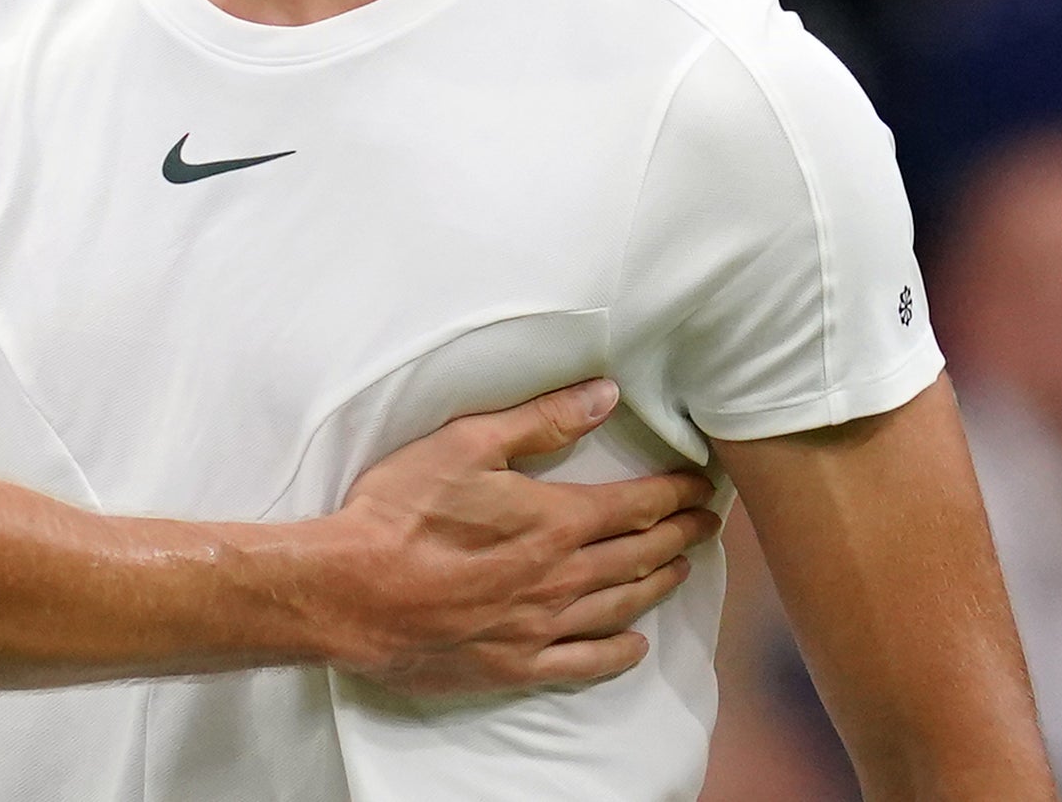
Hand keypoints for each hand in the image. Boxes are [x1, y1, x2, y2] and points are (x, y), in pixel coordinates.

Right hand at [310, 378, 721, 694]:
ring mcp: (543, 626)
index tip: (701, 486)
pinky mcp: (517, 665)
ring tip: (680, 569)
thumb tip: (605, 395)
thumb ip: (541, 421)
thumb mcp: (465, 443)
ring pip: (621, 606)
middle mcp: (563, 578)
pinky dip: (618, 653)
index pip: (636, 505)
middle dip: (679, 535)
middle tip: (707, 524)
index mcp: (556, 521)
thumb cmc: (402, 511)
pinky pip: (585, 662)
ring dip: (658, 585)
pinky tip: (633, 644)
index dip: (675, 494)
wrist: (354, 592)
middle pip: (639, 555)